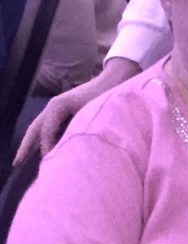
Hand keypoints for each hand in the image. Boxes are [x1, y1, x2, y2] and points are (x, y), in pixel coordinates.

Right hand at [15, 57, 138, 161]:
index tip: (49, 162)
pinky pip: (47, 125)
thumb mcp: (91, 112)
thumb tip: (68, 148)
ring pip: (38, 126)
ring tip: (22, 159)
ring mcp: (57, 106)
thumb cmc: (106, 94)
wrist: (115, 79)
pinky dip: (41, 136)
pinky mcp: (63, 108)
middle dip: (25, 145)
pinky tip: (41, 147)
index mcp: (58, 106)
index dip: (46, 147)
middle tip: (16, 163)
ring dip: (31, 141)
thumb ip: (78, 129)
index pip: (45, 131)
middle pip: (34, 128)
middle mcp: (53, 106)